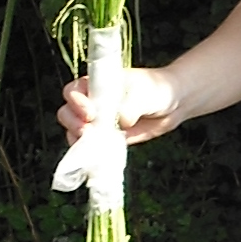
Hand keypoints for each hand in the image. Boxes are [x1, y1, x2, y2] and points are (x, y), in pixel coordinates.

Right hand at [57, 66, 181, 151]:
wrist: (173, 103)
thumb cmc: (157, 89)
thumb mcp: (144, 93)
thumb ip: (131, 105)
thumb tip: (121, 122)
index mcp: (96, 84)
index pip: (73, 91)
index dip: (76, 102)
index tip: (91, 113)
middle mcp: (92, 102)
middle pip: (67, 112)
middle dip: (73, 123)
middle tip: (87, 131)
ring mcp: (97, 121)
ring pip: (74, 131)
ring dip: (78, 140)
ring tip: (92, 145)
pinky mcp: (106, 138)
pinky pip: (90, 147)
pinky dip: (90, 154)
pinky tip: (96, 157)